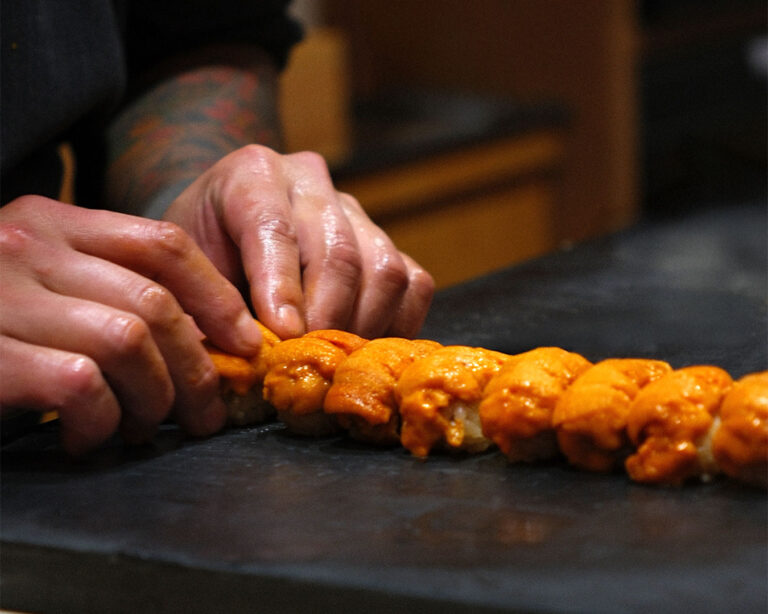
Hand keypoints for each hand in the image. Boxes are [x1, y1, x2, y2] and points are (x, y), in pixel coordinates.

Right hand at [0, 196, 262, 453]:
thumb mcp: (41, 289)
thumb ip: (104, 292)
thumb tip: (202, 340)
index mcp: (50, 223)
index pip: (164, 244)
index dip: (218, 299)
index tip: (246, 343)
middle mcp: (26, 247)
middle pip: (156, 301)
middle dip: (199, 367)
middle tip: (205, 413)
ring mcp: (0, 296)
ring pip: (128, 341)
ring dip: (155, 399)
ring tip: (143, 430)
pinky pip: (81, 385)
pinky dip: (101, 421)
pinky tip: (90, 439)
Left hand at [163, 145, 434, 339]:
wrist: (221, 231)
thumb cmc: (198, 258)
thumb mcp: (184, 272)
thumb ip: (206, 306)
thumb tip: (244, 361)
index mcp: (251, 173)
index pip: (275, 227)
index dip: (281, 287)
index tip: (284, 337)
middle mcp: (309, 181)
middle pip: (339, 253)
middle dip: (325, 319)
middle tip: (308, 366)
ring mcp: (354, 208)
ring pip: (384, 269)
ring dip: (362, 327)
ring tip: (331, 361)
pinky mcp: (386, 238)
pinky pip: (414, 283)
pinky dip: (396, 324)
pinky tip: (362, 346)